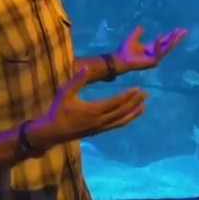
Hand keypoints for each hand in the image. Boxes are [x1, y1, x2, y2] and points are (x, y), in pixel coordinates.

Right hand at [30, 68, 146, 145]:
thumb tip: (86, 67)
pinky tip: (129, 116)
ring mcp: (100, 127)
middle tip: (146, 94)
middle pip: (122, 111)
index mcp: (94, 109)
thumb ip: (77, 80)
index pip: (116, 102)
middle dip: (135, 102)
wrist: (52, 132)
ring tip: (144, 106)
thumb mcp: (65, 93)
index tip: (138, 88)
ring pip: (121, 121)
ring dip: (133, 113)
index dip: (128, 95)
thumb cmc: (58, 111)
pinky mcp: (98, 131)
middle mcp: (100, 120)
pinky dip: (125, 120)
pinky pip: (115, 126)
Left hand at [114, 25, 186, 72]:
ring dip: (171, 40)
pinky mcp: (152, 62)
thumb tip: (141, 26)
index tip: (179, 29)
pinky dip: (158, 44)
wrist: (119, 59)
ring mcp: (154, 58)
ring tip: (176, 32)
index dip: (171, 35)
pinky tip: (158, 36)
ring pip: (166, 48)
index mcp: (151, 48)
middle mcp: (154, 53)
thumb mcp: (132, 37)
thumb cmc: (124, 50)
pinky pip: (157, 52)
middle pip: (168, 44)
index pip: (164, 41)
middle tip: (184, 30)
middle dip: (176, 37)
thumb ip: (138, 32)